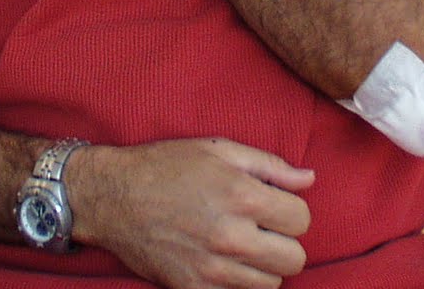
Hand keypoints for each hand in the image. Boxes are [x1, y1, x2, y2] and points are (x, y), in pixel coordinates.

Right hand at [69, 138, 313, 288]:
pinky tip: (223, 262)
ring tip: (241, 245)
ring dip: (263, 266)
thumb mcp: (217, 149)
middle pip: (294, 258)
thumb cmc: (167, 166)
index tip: (274, 205)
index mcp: (241, 194)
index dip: (291, 210)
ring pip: (271, 284)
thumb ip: (269, 165)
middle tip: (262, 228)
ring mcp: (212, 269)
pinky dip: (238, 284)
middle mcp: (231, 236)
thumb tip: (309, 179)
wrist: (114, 197)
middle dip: (283, 242)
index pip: (301, 219)